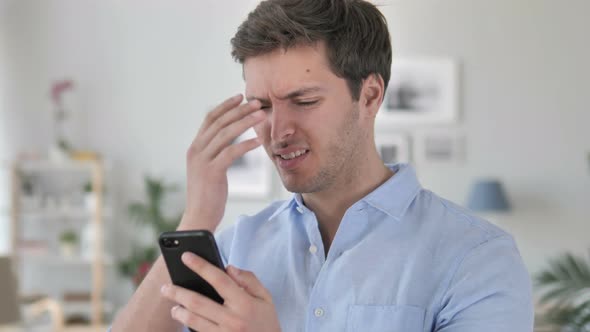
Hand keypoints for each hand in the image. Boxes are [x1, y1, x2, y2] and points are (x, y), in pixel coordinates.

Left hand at [160, 252, 280, 331]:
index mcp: (245, 303)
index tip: (186, 256)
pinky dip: (189, 326)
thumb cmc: (266, 321)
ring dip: (179, 312)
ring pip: (193, 321)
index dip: (201, 266)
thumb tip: (229, 267)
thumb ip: (249, 280)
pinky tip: (184, 320)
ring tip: (173, 307)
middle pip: (198, 302)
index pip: (219, 280)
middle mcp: (233, 320)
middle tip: (165, 287)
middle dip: (178, 292)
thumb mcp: (266, 298)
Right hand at [180, 95, 264, 230]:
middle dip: (240, 110)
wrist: (198, 217)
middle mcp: (196, 150)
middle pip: (220, 122)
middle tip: (257, 102)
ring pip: (226, 134)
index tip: (240, 97)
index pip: (210, 118)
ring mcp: (203, 160)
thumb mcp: (208, 169)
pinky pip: (231, 152)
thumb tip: (228, 142)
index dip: (225, 106)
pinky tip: (259, 141)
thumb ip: (215, 153)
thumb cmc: (208, 195)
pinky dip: (246, 145)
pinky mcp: (212, 171)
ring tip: (261, 115)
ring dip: (246, 122)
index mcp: (195, 147)